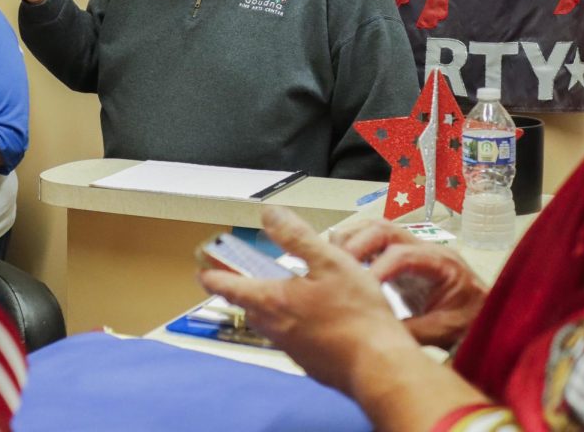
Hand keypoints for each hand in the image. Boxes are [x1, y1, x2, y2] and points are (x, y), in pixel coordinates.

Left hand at [199, 207, 418, 393]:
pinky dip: (293, 325)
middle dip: (241, 291)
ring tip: (279, 293)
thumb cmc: (358, 317)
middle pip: (247, 306)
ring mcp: (292, 349)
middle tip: (239, 278)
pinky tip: (312, 318)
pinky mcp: (311, 363)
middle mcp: (275, 328)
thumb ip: (296, 237)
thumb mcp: (329, 262)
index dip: (213, 276)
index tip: (202, 272)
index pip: (229, 287)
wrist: (381, 367)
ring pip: (269, 324)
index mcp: (272, 301)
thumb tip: (270, 215)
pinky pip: (292, 340)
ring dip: (267, 308)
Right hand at [332, 219, 486, 347]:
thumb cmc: (471, 322)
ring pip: (376, 228)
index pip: (403, 254)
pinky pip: (375, 241)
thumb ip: (413, 331)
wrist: (485, 317)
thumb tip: (377, 335)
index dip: (378, 268)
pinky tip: (340, 261)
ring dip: (352, 238)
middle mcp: (426, 248)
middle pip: (385, 229)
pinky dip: (355, 245)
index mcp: (442, 263)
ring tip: (331, 257)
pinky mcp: (402, 258)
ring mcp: (413, 249)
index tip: (359, 287)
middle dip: (357, 243)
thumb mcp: (446, 331)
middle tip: (335, 264)